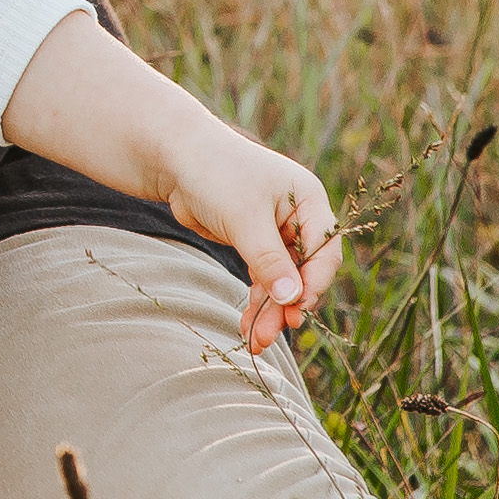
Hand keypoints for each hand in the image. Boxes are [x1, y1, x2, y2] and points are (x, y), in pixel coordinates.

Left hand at [158, 127, 344, 351]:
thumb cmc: (215, 175)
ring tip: (254, 341)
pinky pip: (263, 278)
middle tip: (270, 334)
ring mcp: (277, 231)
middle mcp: (299, 216)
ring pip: (283, 280)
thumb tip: (293, 300)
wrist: (173, 158)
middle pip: (304, 271)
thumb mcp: (245, 218)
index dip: (314, 284)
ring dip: (270, 310)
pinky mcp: (254, 242)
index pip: (325, 250)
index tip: (296, 311)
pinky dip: (257, 301)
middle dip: (288, 304)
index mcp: (309, 200)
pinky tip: (247, 327)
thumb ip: (269, 260)